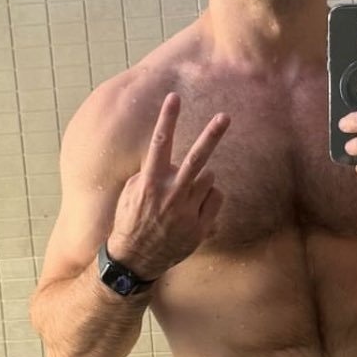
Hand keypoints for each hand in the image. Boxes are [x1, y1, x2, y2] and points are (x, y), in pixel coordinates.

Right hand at [108, 93, 227, 277]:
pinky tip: (194, 209)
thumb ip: (151, 174)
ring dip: (201, 179)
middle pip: (197, 158)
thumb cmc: (131, 220)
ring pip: (209, 178)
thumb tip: (170, 162)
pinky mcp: (200, 227)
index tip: (173, 97)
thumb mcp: (131, 193)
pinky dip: (209, 198)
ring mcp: (188, 212)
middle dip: (211, 135)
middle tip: (225, 116)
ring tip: (186, 193)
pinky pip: (216, 198)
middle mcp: (171, 195)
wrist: (136, 259)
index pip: (159, 144)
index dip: (167, 119)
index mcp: (150, 183)